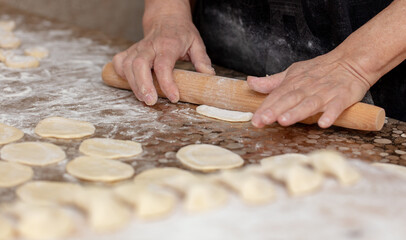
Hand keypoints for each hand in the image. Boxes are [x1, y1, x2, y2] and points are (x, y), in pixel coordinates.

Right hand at [112, 15, 213, 104]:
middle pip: (139, 65)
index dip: (167, 83)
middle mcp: (150, 46)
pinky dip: (122, 74)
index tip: (173, 97)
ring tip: (144, 99)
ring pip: (128, 65)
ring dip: (133, 85)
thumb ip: (202, 61)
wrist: (166, 18)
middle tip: (151, 101)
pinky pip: (120, 62)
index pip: (164, 65)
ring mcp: (138, 48)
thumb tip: (209, 77)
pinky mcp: (130, 51)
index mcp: (168, 45)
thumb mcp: (196, 43)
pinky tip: (131, 84)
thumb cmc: (181, 33)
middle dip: (143, 85)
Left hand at [248, 51, 371, 128]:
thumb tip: (250, 82)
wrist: (351, 61)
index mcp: (294, 82)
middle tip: (263, 121)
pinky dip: (331, 114)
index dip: (265, 108)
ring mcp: (325, 93)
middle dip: (275, 110)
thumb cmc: (319, 70)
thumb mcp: (292, 73)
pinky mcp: (343, 97)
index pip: (276, 96)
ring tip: (284, 121)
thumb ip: (271, 82)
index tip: (255, 120)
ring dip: (297, 112)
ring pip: (309, 104)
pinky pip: (337, 107)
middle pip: (289, 100)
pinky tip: (324, 123)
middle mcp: (307, 88)